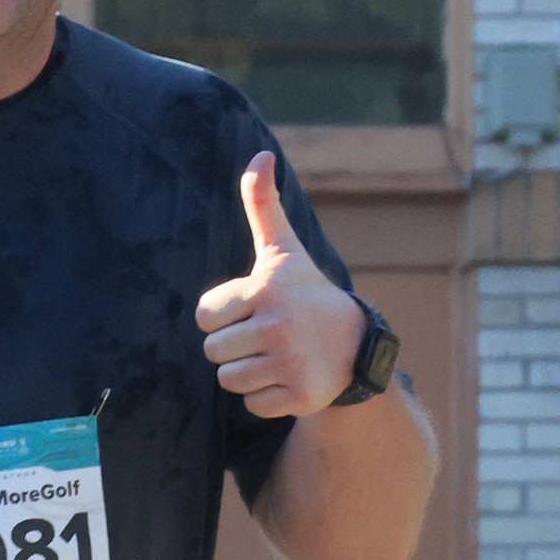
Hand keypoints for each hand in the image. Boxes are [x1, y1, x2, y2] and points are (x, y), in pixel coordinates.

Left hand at [195, 154, 364, 417]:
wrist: (355, 344)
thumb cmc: (306, 292)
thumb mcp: (283, 249)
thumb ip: (263, 205)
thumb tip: (260, 154)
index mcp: (265, 289)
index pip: (204, 316)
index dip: (223, 315)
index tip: (252, 309)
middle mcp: (277, 325)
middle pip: (214, 352)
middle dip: (234, 346)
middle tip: (265, 336)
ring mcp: (290, 362)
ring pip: (229, 380)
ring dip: (247, 372)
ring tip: (275, 356)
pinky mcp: (300, 395)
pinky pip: (253, 405)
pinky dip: (266, 397)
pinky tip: (287, 377)